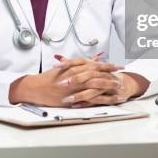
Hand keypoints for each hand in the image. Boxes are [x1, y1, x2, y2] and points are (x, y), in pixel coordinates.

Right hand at [8, 56, 123, 106]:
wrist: (35, 87)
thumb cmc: (48, 78)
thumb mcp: (64, 67)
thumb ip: (80, 63)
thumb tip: (93, 58)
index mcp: (74, 67)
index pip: (95, 65)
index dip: (108, 65)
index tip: (117, 66)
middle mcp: (75, 75)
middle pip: (98, 72)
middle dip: (111, 73)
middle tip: (121, 74)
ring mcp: (74, 86)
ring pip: (96, 83)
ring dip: (109, 84)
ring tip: (119, 86)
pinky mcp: (72, 96)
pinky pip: (91, 97)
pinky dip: (103, 98)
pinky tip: (110, 99)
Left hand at [54, 55, 148, 106]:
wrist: (122, 84)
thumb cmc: (103, 75)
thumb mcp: (89, 67)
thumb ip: (74, 64)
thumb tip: (59, 58)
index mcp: (93, 64)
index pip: (79, 61)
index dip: (67, 63)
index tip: (56, 67)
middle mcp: (100, 72)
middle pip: (86, 74)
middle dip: (73, 79)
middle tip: (61, 83)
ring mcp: (105, 84)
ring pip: (92, 89)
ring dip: (79, 94)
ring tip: (67, 99)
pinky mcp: (108, 95)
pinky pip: (97, 100)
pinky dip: (86, 103)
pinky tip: (76, 105)